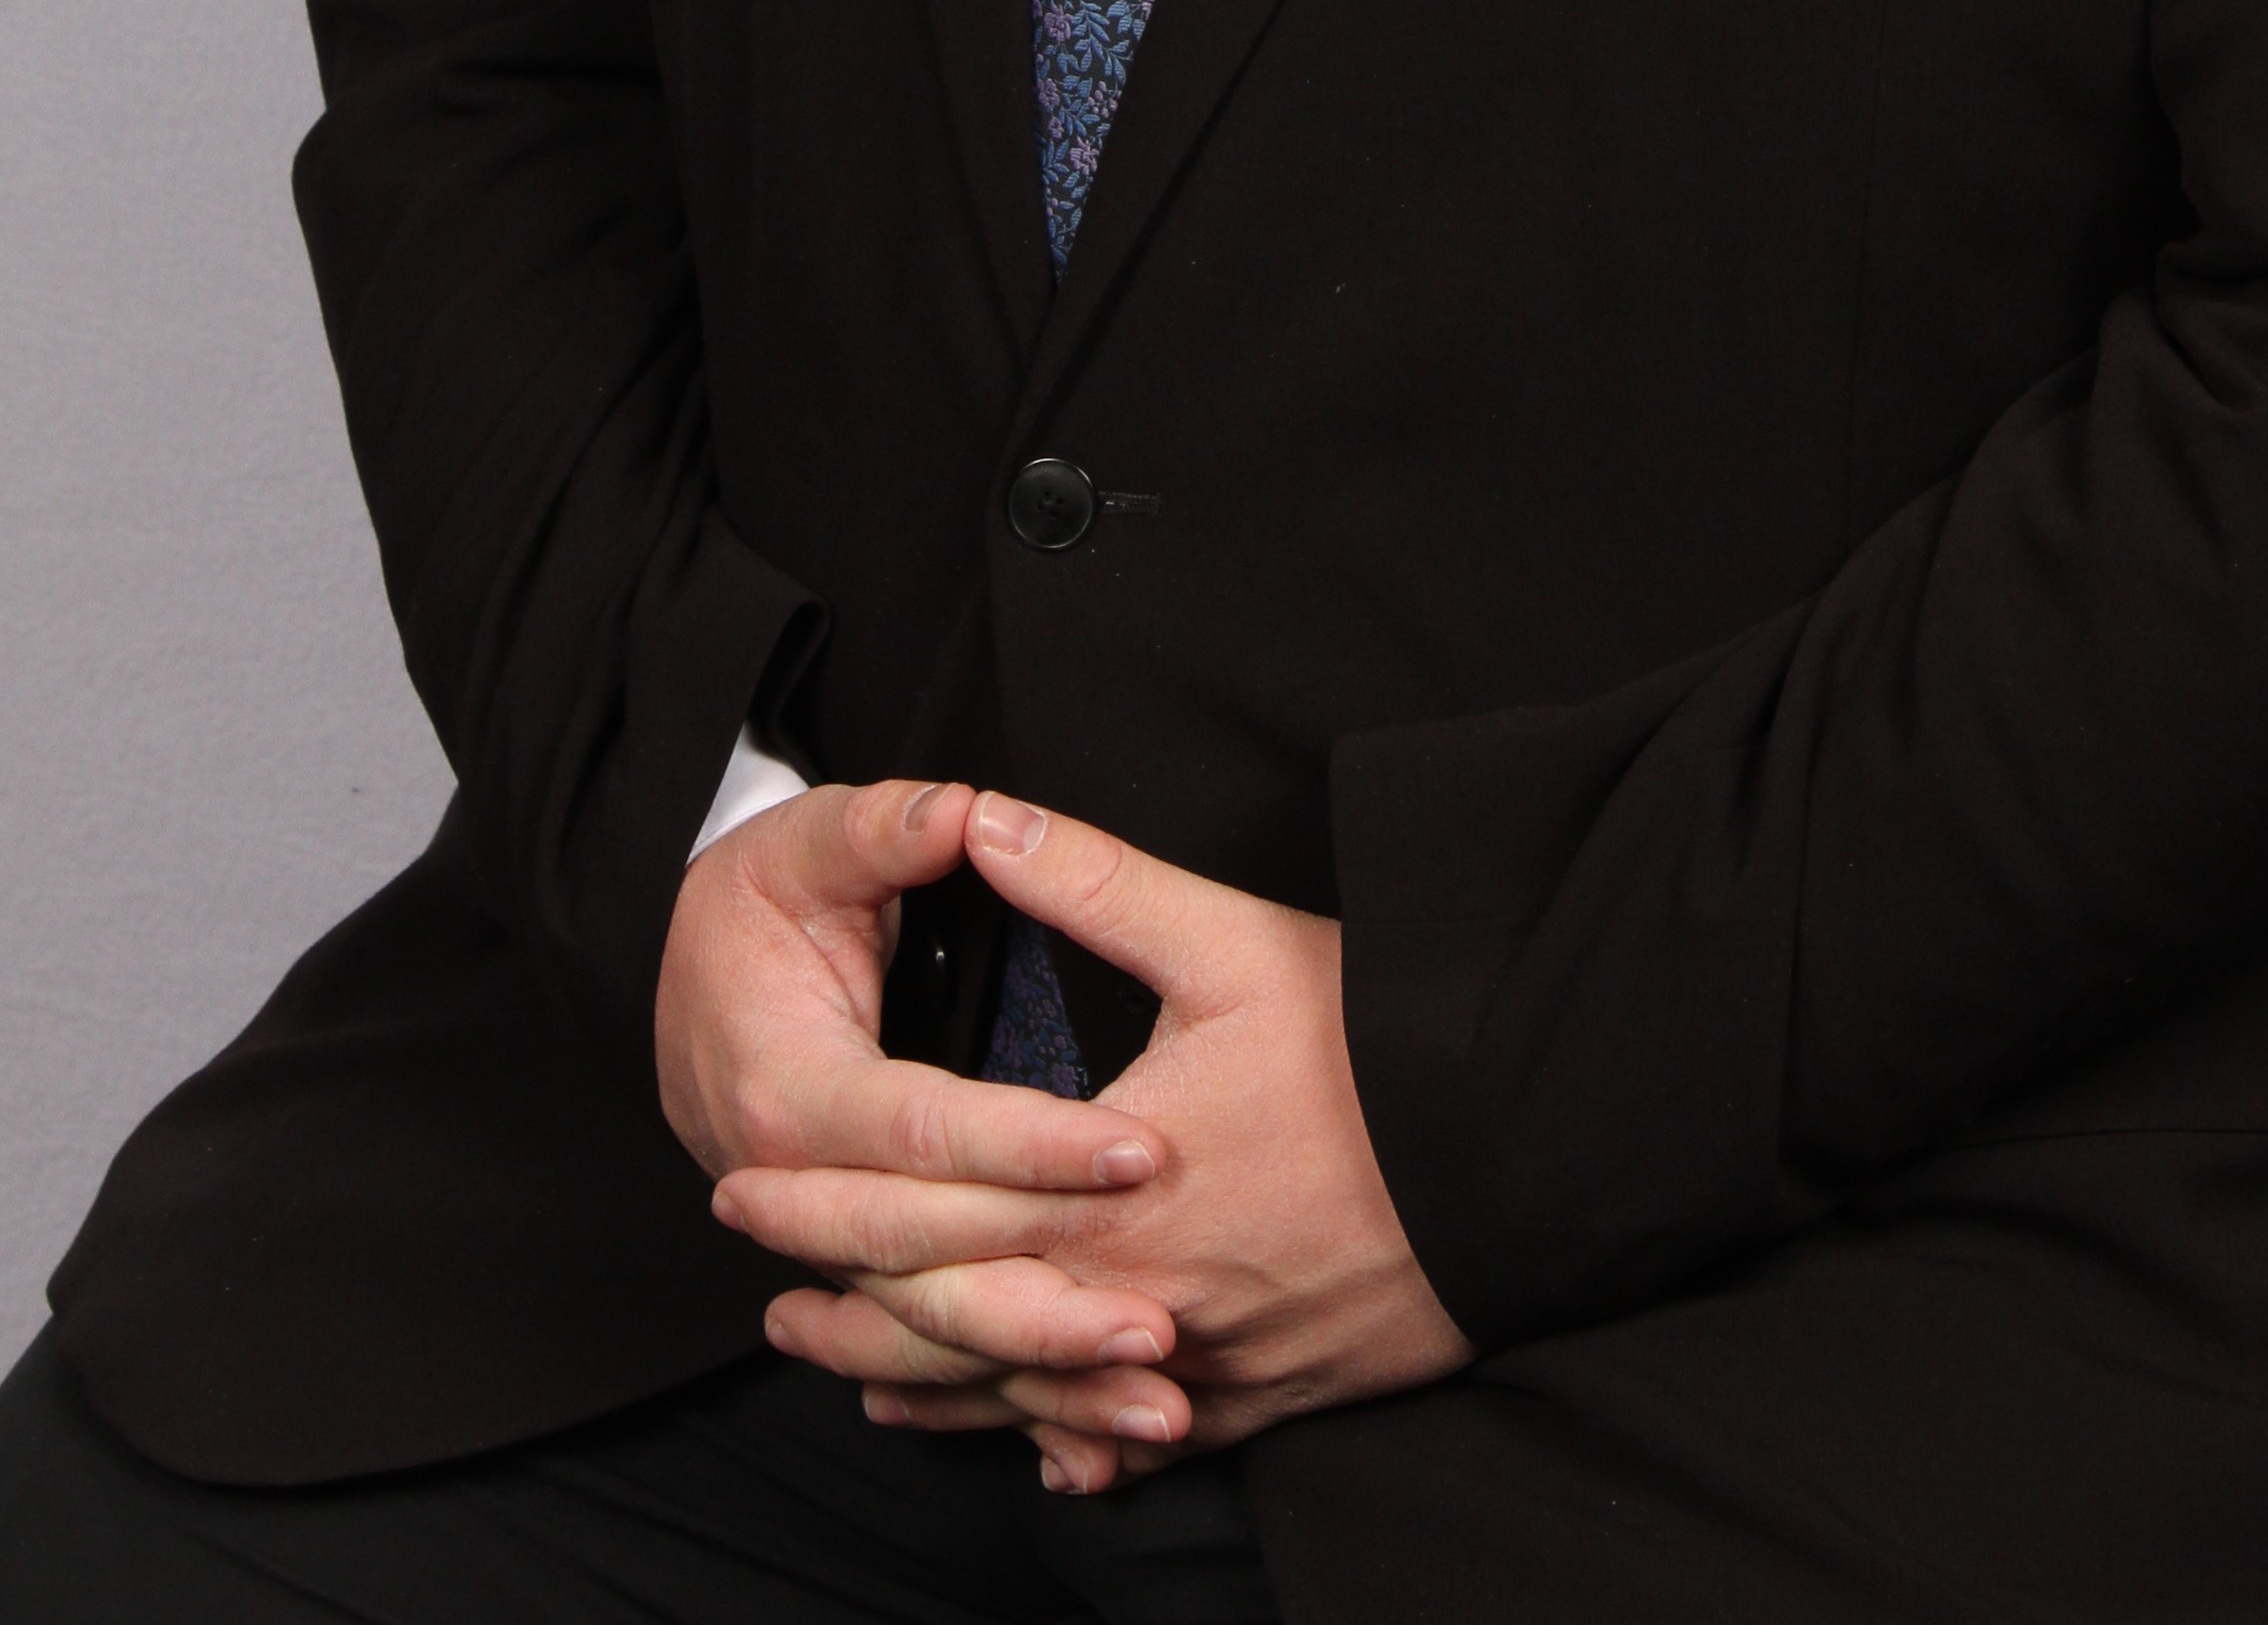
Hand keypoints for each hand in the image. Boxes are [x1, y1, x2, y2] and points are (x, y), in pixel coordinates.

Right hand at [657, 776, 1191, 1473]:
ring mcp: (816, 1242)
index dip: (1035, 1147)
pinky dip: (1008, 1390)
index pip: (927, 1135)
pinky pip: (927, 1344)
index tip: (1144, 1151)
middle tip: (1174, 1310)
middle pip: (931, 1260)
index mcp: (788, 1091)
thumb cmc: (755, 903)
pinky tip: (1095, 1427)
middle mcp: (792, 1190)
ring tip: (1160, 1387)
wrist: (678, 974)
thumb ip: (886, 826)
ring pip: (929, 1329)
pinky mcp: (848, 1265)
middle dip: (1054, 1288)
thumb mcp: (806, 841)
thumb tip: (966, 813)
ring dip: (1043, 1367)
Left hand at [716, 792, 1470, 1496]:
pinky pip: (1138, 1443)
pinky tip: (1032, 1449)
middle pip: (956, 1327)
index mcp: (1107, 1190)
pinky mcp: (1266, 1391)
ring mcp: (1201, 1359)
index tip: (741, 1193)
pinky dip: (1065, 1442)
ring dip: (933, 1387)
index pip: (924, 1211)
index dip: (823, 1206)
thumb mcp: (1231, 940)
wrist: (1526, 1159)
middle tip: (766, 1301)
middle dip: (850, 1316)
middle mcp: (1138, 1296)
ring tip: (854, 1377)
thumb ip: (1094, 885)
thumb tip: (983, 819)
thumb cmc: (1379, 1046)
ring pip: (1032, 1399)